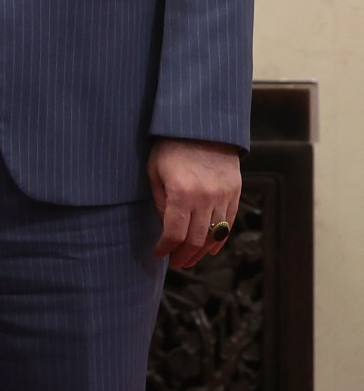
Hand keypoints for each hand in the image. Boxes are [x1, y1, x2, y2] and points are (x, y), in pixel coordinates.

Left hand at [148, 137, 240, 270]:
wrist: (202, 127)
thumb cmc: (170, 147)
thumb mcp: (155, 171)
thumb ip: (161, 202)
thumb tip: (167, 228)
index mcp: (181, 193)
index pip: (174, 233)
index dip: (166, 248)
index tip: (159, 253)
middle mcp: (205, 198)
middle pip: (196, 240)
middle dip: (184, 256)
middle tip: (175, 263)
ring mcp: (223, 197)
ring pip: (214, 236)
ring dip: (201, 252)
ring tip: (189, 259)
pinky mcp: (235, 193)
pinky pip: (229, 224)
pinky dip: (219, 239)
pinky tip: (209, 248)